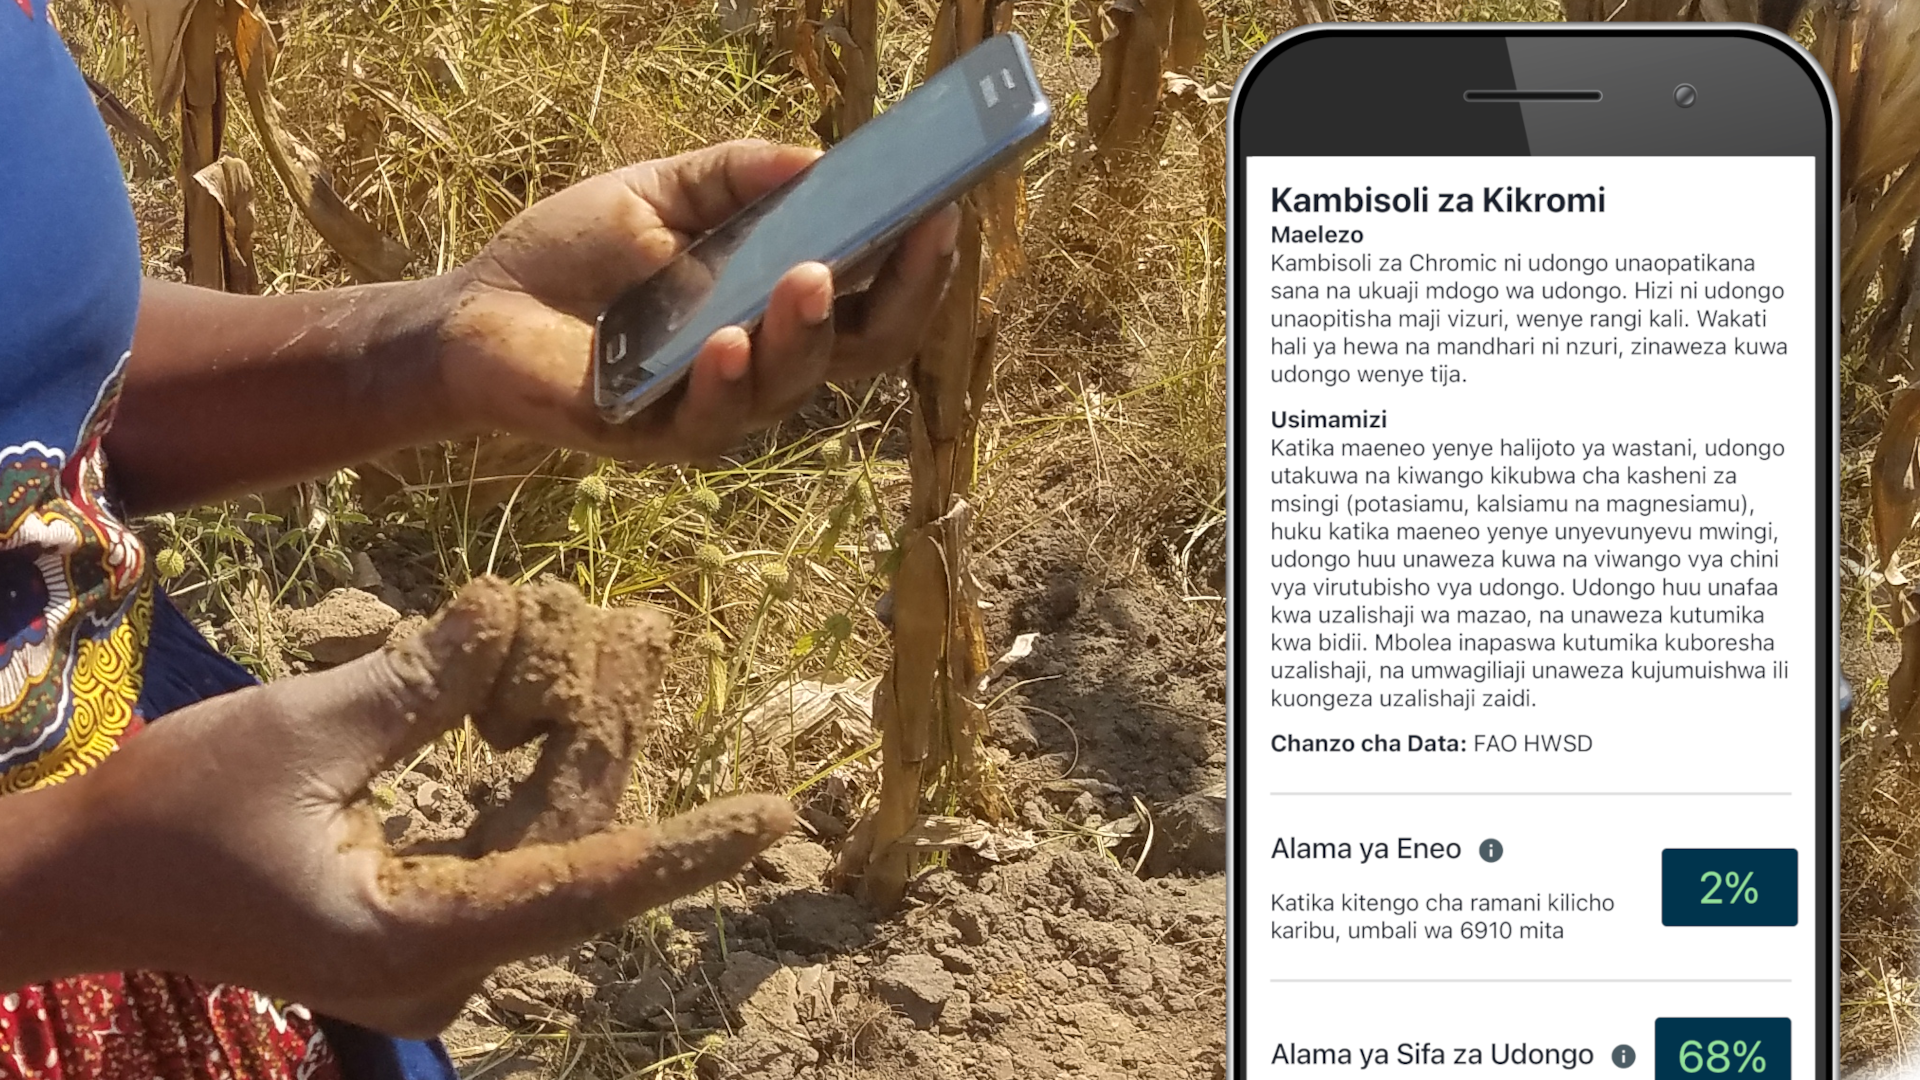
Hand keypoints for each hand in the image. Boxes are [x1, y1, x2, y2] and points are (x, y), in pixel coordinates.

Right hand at [6, 579, 791, 1037]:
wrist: (83, 885)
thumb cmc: (175, 813)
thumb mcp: (301, 732)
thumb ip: (424, 681)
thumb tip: (516, 609)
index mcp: (420, 939)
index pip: (586, 885)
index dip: (689, 844)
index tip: (775, 816)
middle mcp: (446, 968)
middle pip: (572, 842)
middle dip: (605, 729)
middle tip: (644, 629)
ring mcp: (436, 955)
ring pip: (548, 840)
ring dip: (574, 739)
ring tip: (617, 636)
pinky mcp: (421, 925)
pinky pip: (510, 846)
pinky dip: (530, 770)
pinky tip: (552, 692)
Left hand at [436, 139, 961, 460]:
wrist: (470, 312)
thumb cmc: (569, 256)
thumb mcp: (659, 191)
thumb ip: (733, 175)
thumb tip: (816, 159)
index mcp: (773, 311)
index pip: (871, 303)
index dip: (917, 267)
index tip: (944, 209)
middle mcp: (761, 366)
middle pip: (861, 353)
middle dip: (900, 298)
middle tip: (918, 238)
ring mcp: (711, 407)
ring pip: (789, 386)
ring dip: (804, 332)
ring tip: (810, 277)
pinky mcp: (650, 436)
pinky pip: (705, 420)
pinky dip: (720, 379)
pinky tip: (724, 340)